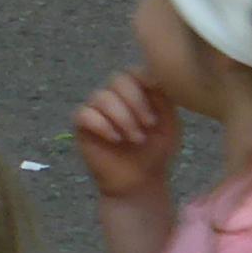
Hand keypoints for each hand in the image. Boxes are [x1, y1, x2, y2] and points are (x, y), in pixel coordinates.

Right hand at [69, 70, 181, 201]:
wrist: (142, 181)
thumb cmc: (157, 151)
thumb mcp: (168, 122)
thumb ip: (163, 96)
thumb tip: (154, 74)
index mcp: (136, 91)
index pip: (134, 71)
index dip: (144, 78)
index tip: (156, 90)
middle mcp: (114, 96)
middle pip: (117, 79)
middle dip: (136, 101)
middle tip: (149, 124)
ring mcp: (96, 109)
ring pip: (102, 97)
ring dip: (123, 117)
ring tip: (136, 138)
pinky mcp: (82, 126)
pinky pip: (84, 114)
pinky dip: (102, 125)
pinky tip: (116, 139)